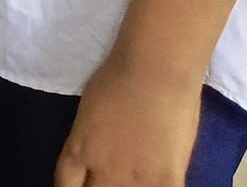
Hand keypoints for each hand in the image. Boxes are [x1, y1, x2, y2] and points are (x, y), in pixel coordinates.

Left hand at [53, 54, 202, 186]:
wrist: (154, 70)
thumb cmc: (117, 78)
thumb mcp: (89, 114)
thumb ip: (91, 142)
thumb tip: (98, 155)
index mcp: (78, 151)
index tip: (84, 185)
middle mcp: (103, 171)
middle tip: (109, 179)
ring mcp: (136, 180)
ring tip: (134, 179)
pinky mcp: (167, 182)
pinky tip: (159, 181)